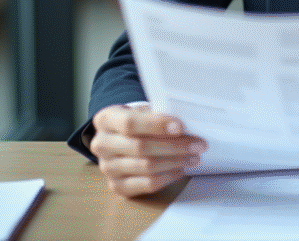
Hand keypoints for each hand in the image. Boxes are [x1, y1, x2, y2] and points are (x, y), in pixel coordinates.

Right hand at [89, 105, 206, 196]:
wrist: (119, 139)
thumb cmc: (136, 122)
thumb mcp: (141, 110)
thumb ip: (157, 114)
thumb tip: (185, 125)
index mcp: (105, 119)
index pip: (130, 123)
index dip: (157, 125)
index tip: (181, 127)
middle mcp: (101, 144)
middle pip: (140, 147)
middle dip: (174, 146)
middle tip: (198, 144)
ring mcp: (107, 168)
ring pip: (146, 167)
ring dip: (175, 162)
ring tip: (193, 156)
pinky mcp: (117, 186)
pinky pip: (147, 184)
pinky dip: (168, 176)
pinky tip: (180, 168)